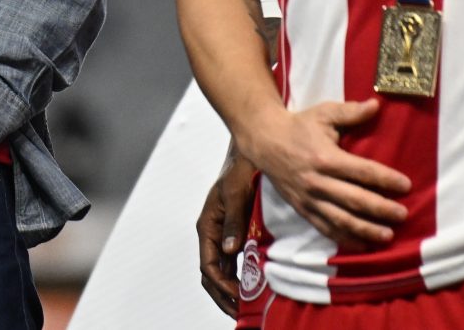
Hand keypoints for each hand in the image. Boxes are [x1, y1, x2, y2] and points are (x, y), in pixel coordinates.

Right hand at [197, 146, 257, 314]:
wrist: (252, 151)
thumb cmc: (242, 166)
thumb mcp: (236, 192)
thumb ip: (233, 220)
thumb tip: (230, 250)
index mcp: (208, 225)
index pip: (208, 266)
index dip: (222, 287)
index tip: (238, 299)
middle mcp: (214, 233)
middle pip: (212, 274)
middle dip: (224, 296)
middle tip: (242, 312)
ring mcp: (225, 234)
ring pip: (222, 271)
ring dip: (232, 290)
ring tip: (248, 306)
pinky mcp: (238, 232)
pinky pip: (235, 262)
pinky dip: (241, 278)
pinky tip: (255, 286)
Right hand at [243, 98, 409, 247]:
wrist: (264, 141)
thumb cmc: (298, 126)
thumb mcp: (323, 114)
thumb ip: (350, 112)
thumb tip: (377, 105)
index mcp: (325, 157)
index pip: (361, 171)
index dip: (385, 179)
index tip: (406, 185)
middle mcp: (317, 181)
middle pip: (355, 199)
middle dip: (381, 209)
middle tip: (403, 214)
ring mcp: (309, 198)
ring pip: (341, 219)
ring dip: (366, 229)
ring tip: (388, 235)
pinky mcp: (302, 208)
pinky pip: (325, 228)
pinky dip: (344, 238)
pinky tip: (363, 244)